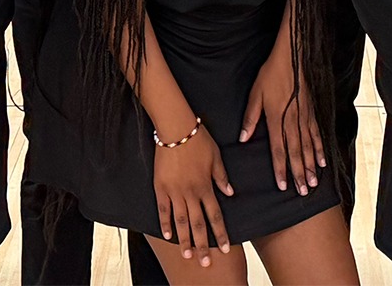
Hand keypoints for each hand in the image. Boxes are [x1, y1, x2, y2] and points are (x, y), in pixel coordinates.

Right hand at [154, 127, 234, 267]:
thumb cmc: (198, 140)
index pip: (215, 215)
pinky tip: (167, 236)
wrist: (175, 129)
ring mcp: (174, 191)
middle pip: (198, 224)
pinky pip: (163, 209)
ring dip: (185, 240)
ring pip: (180, 221)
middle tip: (206, 262)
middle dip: (204, 245)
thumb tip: (230, 193)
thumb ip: (222, 177)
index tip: (227, 248)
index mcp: (206, 186)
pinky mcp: (160, 187)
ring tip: (188, 255)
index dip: (221, 233)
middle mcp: (191, 193)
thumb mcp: (216, 157)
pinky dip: (165, 223)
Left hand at [240, 41, 323, 195]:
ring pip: (309, 146)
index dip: (280, 168)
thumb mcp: (255, 93)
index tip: (283, 185)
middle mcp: (292, 121)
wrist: (293, 57)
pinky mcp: (312, 112)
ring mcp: (305, 117)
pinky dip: (320, 148)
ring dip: (311, 166)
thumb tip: (243, 138)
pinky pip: (317, 134)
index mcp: (276, 118)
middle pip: (296, 152)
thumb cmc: (271, 74)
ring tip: (314, 182)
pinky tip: (322, 160)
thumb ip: (251, 117)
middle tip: (302, 192)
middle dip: (299, 173)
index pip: (279, 149)